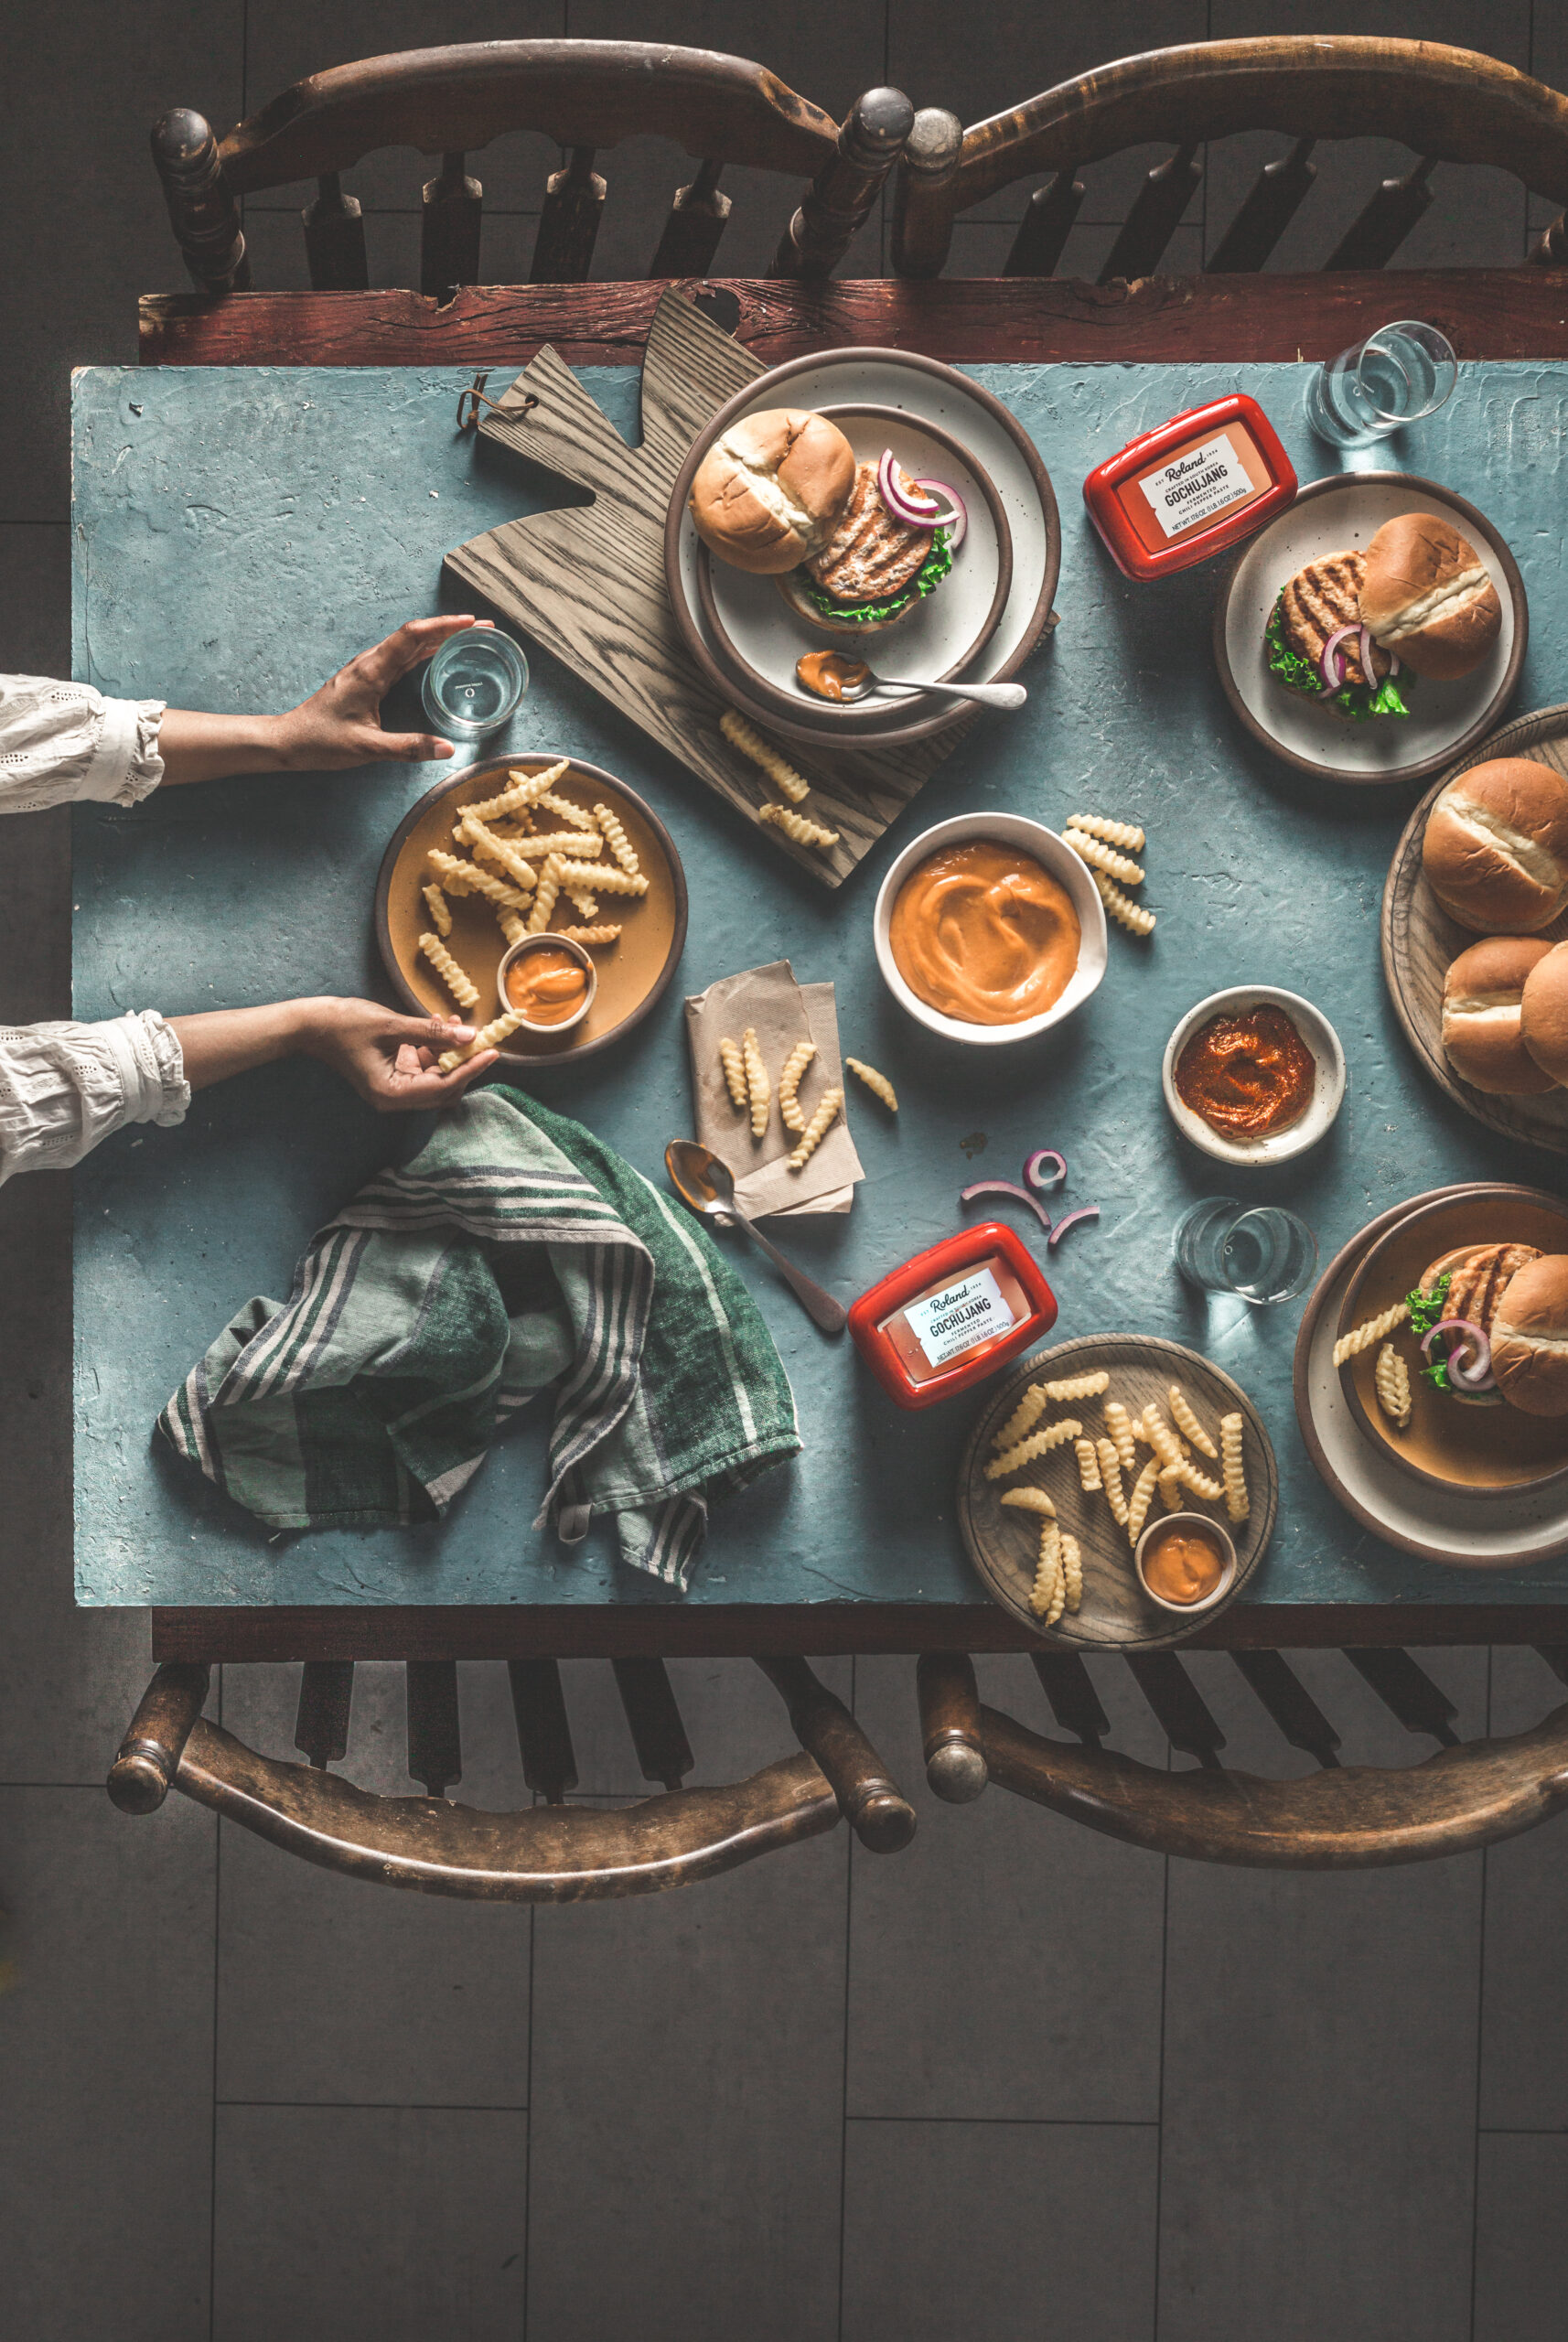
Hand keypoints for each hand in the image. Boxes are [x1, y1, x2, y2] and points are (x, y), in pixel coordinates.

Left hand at [271, 614, 495, 769]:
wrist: (290, 740)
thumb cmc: (322, 741)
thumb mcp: (368, 748)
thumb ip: (408, 748)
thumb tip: (447, 749)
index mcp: (371, 671)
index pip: (412, 636)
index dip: (443, 626)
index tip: (471, 622)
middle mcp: (371, 664)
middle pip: (415, 634)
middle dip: (450, 627)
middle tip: (483, 627)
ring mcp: (368, 669)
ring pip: (409, 644)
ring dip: (439, 637)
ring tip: (469, 636)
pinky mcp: (368, 679)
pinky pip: (402, 657)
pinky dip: (425, 651)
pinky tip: (439, 655)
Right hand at [297, 999, 499, 1110]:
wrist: (311, 1024)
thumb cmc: (344, 1024)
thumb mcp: (392, 1024)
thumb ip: (431, 1032)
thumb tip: (469, 1036)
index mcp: (391, 1093)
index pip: (443, 1087)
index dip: (470, 1069)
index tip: (492, 1052)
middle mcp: (393, 1098)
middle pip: (444, 1088)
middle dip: (464, 1063)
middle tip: (481, 1037)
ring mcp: (393, 1088)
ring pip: (436, 1077)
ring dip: (450, 1053)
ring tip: (457, 1023)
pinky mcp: (392, 1075)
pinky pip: (423, 1067)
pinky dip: (435, 1050)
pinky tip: (441, 1025)